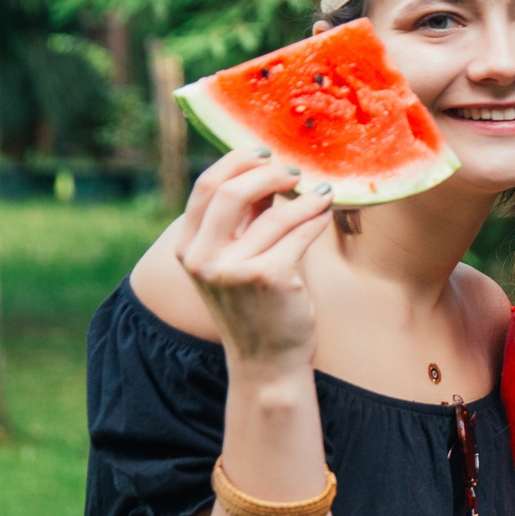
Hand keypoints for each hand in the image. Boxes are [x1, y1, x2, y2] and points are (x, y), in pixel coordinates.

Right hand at [172, 150, 335, 366]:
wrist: (266, 361)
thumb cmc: (255, 308)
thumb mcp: (235, 262)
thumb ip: (242, 221)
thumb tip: (263, 173)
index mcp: (189, 248)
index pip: (206, 187)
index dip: (236, 162)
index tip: (264, 153)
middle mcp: (203, 258)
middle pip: (230, 191)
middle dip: (267, 172)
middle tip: (294, 170)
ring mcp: (233, 269)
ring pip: (273, 213)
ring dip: (303, 197)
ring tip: (321, 192)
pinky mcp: (268, 278)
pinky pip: (298, 234)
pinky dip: (315, 219)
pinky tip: (326, 213)